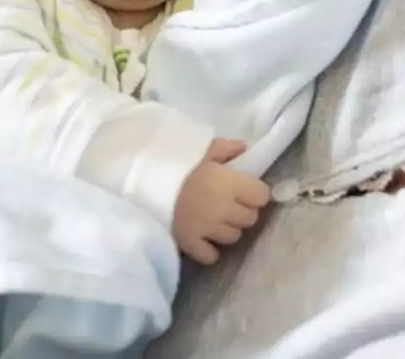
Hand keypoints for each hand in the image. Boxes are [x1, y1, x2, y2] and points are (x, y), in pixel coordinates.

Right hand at [173, 138, 271, 264]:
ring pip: (233, 237)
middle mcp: (224, 208)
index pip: (262, 196)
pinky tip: (203, 239)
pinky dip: (209, 250)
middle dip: (242, 212)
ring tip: (212, 220)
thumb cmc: (174, 163)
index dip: (255, 193)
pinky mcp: (191, 244)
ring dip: (226, 229)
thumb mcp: (199, 149)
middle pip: (250, 218)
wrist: (142, 182)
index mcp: (229, 183)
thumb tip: (244, 147)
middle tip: (227, 204)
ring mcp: (209, 229)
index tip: (245, 190)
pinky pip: (211, 256)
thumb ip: (224, 148)